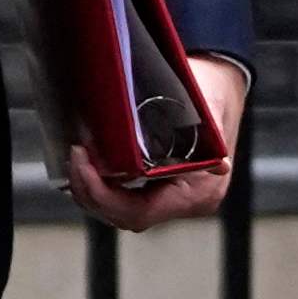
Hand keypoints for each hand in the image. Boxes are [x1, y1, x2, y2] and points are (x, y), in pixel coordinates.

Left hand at [65, 54, 246, 236]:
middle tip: (73, 161)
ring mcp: (174, 198)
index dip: (103, 195)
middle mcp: (187, 203)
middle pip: (125, 216)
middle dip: (91, 193)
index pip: (138, 212)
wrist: (224, 82)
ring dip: (93, 192)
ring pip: (123, 211)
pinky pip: (127, 199)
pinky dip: (104, 188)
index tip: (82, 166)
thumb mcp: (202, 107)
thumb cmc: (212, 91)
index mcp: (197, 193)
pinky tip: (86, 169)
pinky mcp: (163, 188)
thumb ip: (192, 131)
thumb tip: (191, 159)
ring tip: (75, 164)